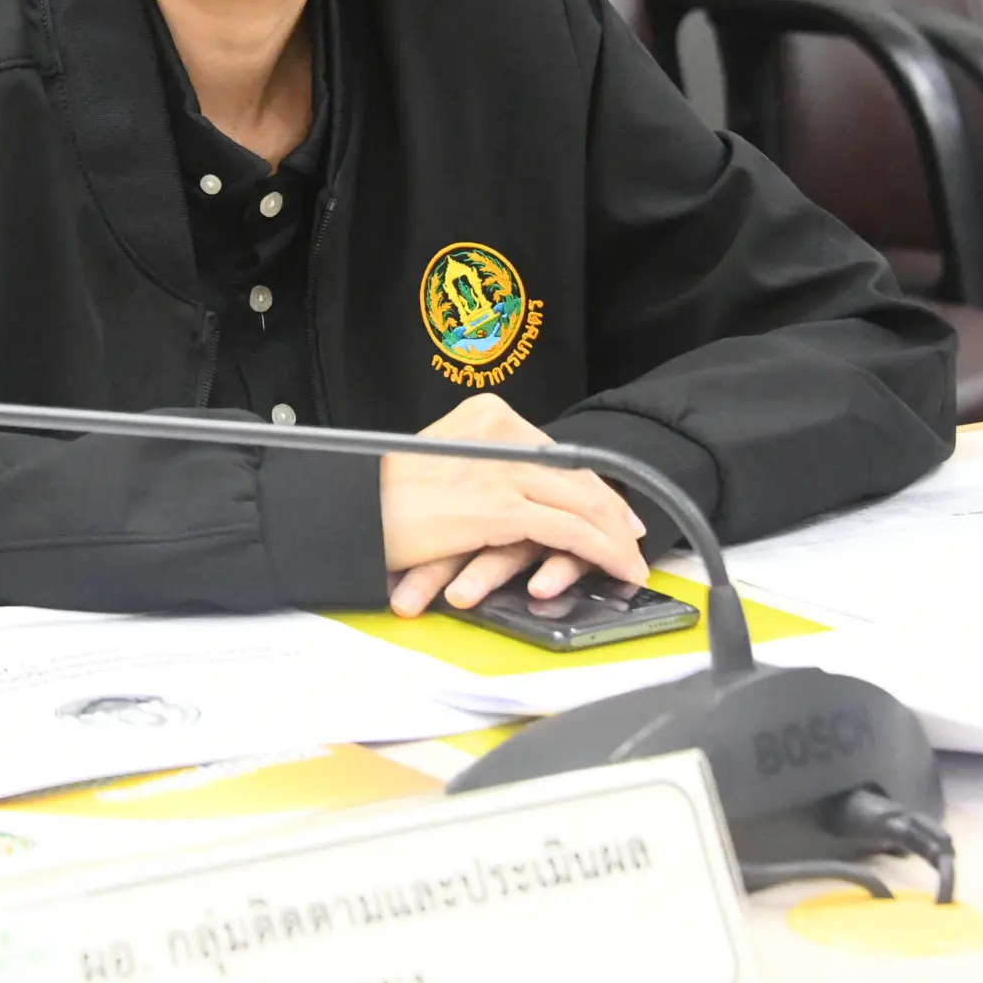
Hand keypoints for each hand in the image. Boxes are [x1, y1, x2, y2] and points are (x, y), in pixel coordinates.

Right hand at [380, 393, 647, 616]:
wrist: (349, 508)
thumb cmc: (381, 494)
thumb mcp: (438, 462)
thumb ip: (480, 467)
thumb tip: (513, 490)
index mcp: (487, 416)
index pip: (555, 452)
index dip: (590, 481)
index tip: (609, 505)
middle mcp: (501, 433)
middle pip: (577, 474)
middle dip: (612, 510)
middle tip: (633, 536)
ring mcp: (504, 470)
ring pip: (583, 502)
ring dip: (615, 536)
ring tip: (630, 561)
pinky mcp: (503, 508)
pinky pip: (571, 530)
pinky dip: (603, 551)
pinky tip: (616, 566)